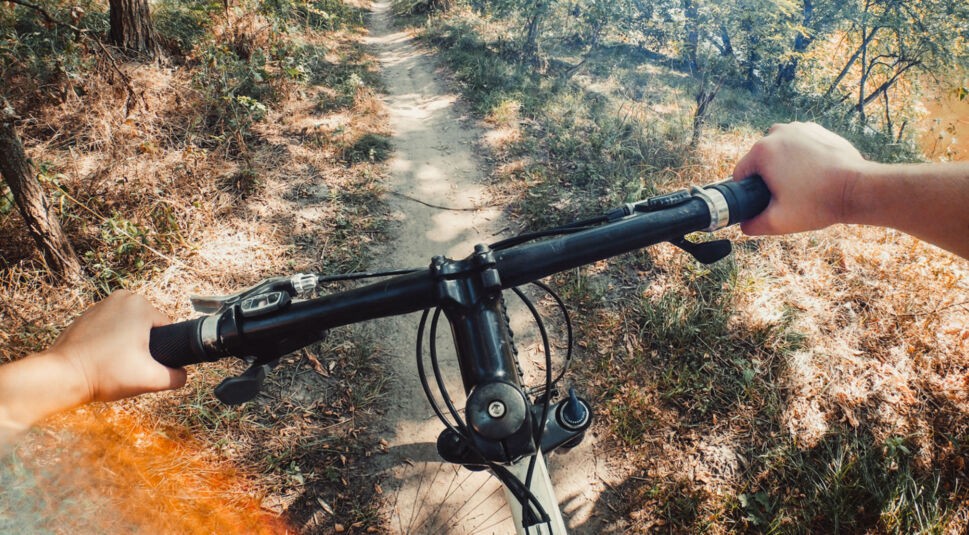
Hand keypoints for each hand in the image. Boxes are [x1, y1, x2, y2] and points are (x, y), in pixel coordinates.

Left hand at [47, 290, 186, 402]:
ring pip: (130, 328)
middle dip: (143, 346)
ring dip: (127, 343)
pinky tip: (101, 357)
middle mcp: (122, 297)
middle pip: (148, 327)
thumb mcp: (150, 379)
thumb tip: (182, 375)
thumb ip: (176, 377)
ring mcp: (102, 304)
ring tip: (113, 362)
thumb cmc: (105, 373)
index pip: (167, 329)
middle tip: (128, 365)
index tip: (142, 364)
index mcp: (141, 305)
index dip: (161, 350)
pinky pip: (111, 328)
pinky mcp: (87, 314)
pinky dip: (110, 341)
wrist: (63, 375)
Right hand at [732, 122, 869, 235]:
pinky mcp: (817, 130)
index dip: (749, 192)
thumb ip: (752, 225)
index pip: (741, 174)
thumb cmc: (817, 203)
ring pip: (779, 151)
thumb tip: (744, 224)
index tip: (766, 201)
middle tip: (788, 195)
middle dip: (768, 177)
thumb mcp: (778, 222)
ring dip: (784, 165)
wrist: (857, 188)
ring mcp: (799, 128)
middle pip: (760, 160)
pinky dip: (801, 157)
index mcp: (762, 151)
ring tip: (802, 184)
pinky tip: (814, 174)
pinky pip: (798, 145)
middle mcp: (777, 133)